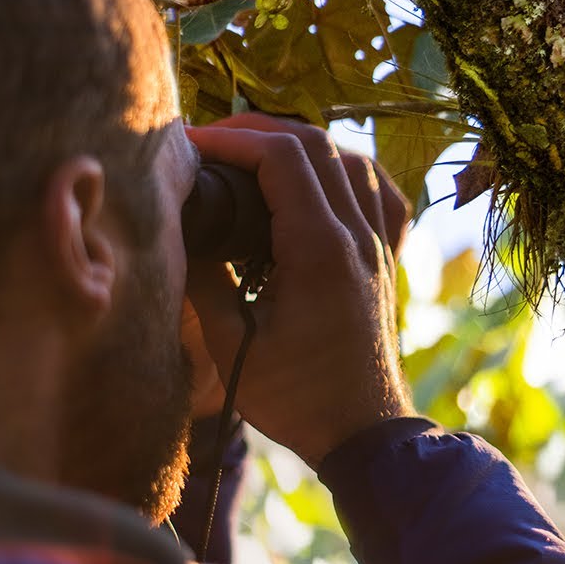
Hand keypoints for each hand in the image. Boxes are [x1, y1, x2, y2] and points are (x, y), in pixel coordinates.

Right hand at [185, 113, 413, 466]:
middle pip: (316, 146)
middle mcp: (358, 237)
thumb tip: (178, 229)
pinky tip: (324, 179)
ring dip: (303, 145)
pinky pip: (382, 194)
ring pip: (352, 161)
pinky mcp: (386, 261)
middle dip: (259, 131)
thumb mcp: (231, 342)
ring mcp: (379, 246)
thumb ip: (203, 279)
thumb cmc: (296, 396)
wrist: (361, 431)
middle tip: (212, 143)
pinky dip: (350, 172)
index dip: (231, 138)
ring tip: (256, 154)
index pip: (282, 157)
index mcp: (320, 249)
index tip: (189, 145)